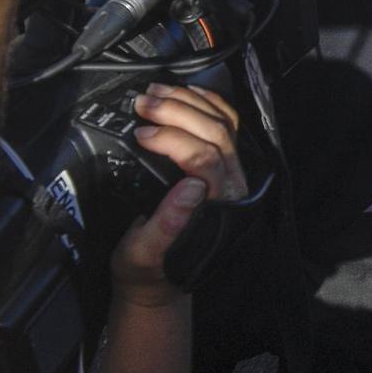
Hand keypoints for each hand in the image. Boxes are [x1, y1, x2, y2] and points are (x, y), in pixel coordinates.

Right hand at [110, 85, 248, 307]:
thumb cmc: (147, 269)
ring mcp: (232, 174)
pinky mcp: (224, 166)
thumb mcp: (144, 255)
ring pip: (223, 124)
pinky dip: (207, 103)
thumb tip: (190, 185)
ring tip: (156, 91)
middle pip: (216, 134)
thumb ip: (167, 225)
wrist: (158, 281)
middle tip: (143, 101)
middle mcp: (232, 188)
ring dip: (190, 101)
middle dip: (178, 111)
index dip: (172, 139)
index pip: (204, 159)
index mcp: (215, 208)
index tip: (139, 133)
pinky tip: (185, 92)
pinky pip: (226, 124)